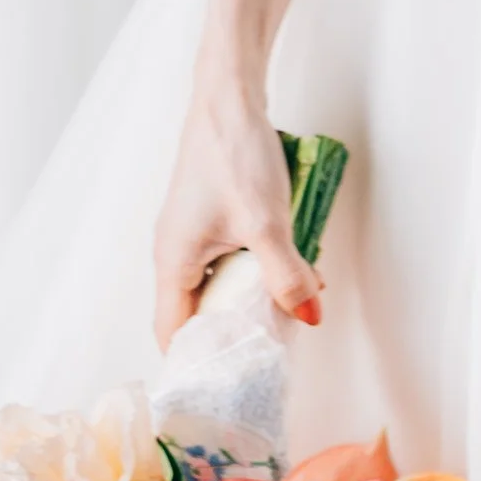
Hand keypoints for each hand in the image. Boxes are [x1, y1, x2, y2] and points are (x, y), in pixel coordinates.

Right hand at [151, 80, 323, 352]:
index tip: (229, 384)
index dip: (198, 363)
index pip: (174, 334)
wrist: (228, 97)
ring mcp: (189, 233)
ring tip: (284, 316)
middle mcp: (173, 252)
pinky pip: (224, 259)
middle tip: (267, 356)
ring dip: (246, 301)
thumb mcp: (266, 222)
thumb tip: (307, 318)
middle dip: (230, 336)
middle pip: (195, 313)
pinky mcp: (208, 216)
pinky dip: (251, 272)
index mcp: (172, 261)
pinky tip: (287, 269)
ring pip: (214, 285)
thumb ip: (286, 274)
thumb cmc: (234, 154)